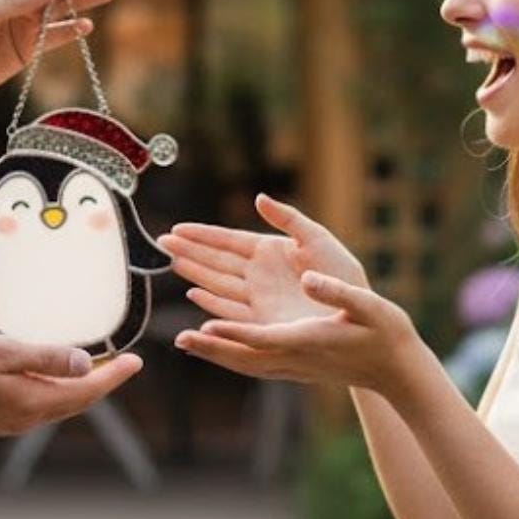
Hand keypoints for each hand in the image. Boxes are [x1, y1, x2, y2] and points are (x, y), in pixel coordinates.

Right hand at [0, 329, 142, 435]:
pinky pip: (38, 405)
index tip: (136, 361)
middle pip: (76, 402)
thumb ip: (47, 358)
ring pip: (57, 405)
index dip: (114, 376)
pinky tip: (54, 376)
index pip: (86, 392)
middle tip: (123, 363)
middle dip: (101, 383)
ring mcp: (9, 422)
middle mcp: (25, 419)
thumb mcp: (4, 351)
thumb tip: (86, 365)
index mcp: (32, 403)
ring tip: (96, 367)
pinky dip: (55, 390)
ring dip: (78, 387)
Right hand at [157, 192, 368, 326]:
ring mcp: (259, 297)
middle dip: (189, 250)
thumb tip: (259, 199)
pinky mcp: (263, 319)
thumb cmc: (343, 274)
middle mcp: (260, 274)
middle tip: (160, 241)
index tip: (178, 229)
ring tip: (171, 261)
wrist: (358, 312)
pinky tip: (195, 293)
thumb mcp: (317, 239)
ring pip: (218, 282)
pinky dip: (211, 301)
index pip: (228, 240)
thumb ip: (288, 219)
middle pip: (216, 260)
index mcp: (270, 251)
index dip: (202, 234)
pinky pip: (230, 307)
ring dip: (195, 272)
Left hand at [173, 266, 417, 398]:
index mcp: (308, 341)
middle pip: (243, 357)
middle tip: (179, 340)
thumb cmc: (384, 333)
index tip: (204, 329)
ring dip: (215, 353)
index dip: (232, 335)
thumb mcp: (367, 305)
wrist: (396, 369)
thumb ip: (337, 292)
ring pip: (245, 364)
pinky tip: (220, 346)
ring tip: (186, 342)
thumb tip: (308, 279)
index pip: (262, 339)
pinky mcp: (295, 368)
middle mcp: (295, 358)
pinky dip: (232, 355)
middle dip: (210, 349)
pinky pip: (255, 364)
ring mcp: (294, 367)